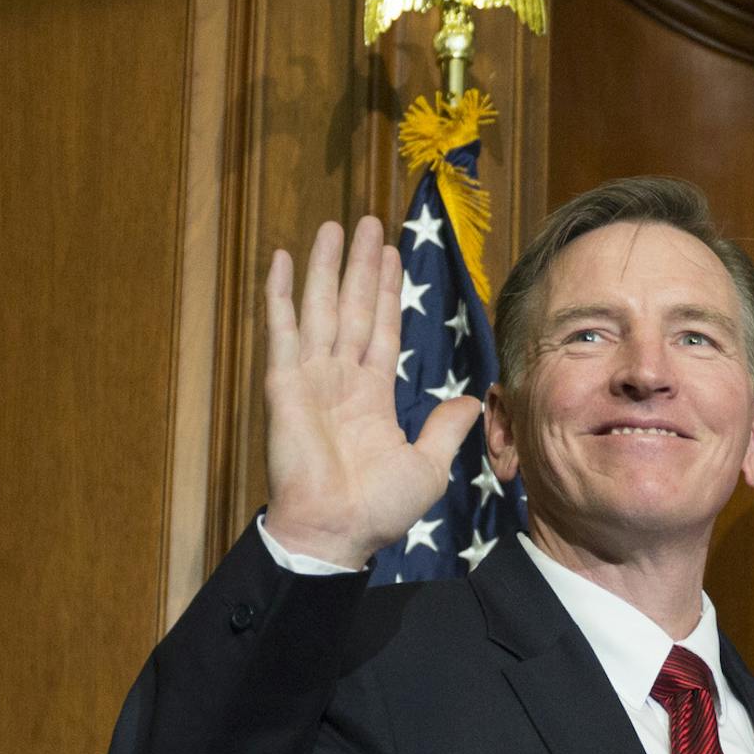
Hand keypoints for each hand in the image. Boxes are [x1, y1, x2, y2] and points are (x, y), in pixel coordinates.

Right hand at [261, 217, 479, 566]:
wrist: (339, 530)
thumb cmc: (378, 507)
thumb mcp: (427, 464)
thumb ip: (445, 428)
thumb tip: (472, 401)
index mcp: (373, 395)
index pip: (383, 330)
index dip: (388, 293)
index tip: (392, 256)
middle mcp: (341, 379)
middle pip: (355, 308)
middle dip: (361, 266)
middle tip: (369, 222)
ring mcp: (310, 378)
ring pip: (322, 308)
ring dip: (327, 267)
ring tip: (335, 227)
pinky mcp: (284, 384)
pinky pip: (282, 331)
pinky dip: (280, 295)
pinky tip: (282, 260)